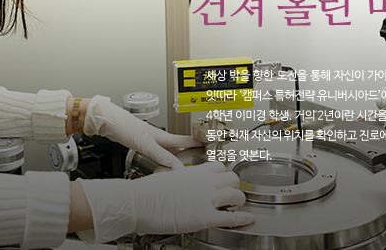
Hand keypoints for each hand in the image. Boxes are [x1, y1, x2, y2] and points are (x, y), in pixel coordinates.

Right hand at [76, 162, 253, 242]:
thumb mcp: (167, 178)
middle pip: (232, 177)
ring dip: (239, 200)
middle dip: (234, 185)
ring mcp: (206, 199)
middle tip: (231, 193)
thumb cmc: (146, 192)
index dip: (223, 174)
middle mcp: (203, 182)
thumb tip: (182, 183)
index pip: (219, 166)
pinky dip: (242, 218)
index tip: (223, 180)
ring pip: (236, 194)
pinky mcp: (205, 217)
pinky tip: (248, 219)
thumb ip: (182, 179)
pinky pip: (231, 216)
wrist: (138, 202)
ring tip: (238, 205)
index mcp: (193, 172)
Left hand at [83, 95, 200, 168]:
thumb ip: (162, 156)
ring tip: (188, 164)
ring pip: (169, 150)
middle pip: (180, 145)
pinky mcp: (141, 144)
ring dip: (178, 157)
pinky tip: (164, 165)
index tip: (213, 145)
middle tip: (204, 155)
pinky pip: (159, 154)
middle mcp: (158, 138)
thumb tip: (177, 168)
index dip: (200, 142)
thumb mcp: (146, 144)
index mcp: (162, 136)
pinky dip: (165, 161)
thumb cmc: (123, 126)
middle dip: (192, 150)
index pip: (186, 140)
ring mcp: (150, 141)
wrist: (105, 120)